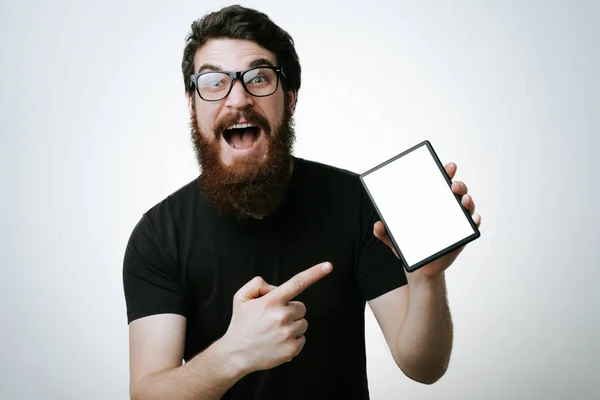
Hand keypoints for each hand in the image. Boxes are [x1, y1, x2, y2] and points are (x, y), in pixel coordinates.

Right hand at [221, 262, 332, 373]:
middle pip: (301, 307)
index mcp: (271, 301)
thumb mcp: (241, 297)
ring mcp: (288, 333)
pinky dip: (293, 340)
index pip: (296, 283)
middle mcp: (281, 316)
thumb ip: (258, 284)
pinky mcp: (292, 349)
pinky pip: (302, 338)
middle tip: (273, 319)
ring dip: (292, 325)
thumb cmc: (241, 324)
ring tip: (274, 332)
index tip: (328, 266)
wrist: (236, 354)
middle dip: (291, 310)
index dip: (314, 273)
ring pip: (303, 323)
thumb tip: (277, 288)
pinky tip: (278, 342)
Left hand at [373, 162, 480, 279]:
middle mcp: (446, 209)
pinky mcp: (462, 236)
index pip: (440, 183)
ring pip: (467, 207)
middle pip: (457, 192)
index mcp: (431, 203)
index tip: (448, 167)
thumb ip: (384, 233)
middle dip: (458, 185)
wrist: (420, 268)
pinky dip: (475, 221)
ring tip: (464, 200)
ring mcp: (456, 222)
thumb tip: (377, 226)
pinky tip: (473, 219)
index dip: (446, 172)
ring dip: (468, 201)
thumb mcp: (394, 239)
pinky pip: (472, 227)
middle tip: (453, 186)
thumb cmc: (410, 247)